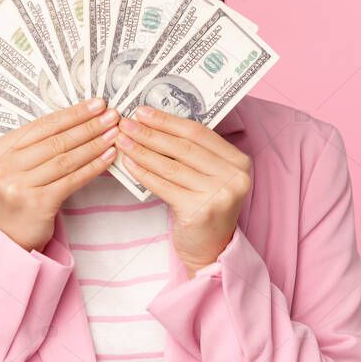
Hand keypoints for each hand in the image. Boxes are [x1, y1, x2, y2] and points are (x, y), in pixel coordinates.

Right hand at [0, 98, 118, 251]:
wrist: (7, 236)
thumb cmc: (17, 196)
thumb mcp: (15, 166)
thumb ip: (36, 145)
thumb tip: (78, 120)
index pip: (41, 125)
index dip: (72, 113)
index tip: (96, 104)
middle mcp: (5, 166)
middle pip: (55, 140)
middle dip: (88, 125)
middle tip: (111, 115)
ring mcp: (19, 185)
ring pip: (65, 159)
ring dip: (94, 144)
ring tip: (114, 133)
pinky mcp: (37, 203)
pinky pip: (72, 180)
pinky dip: (93, 167)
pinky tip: (108, 157)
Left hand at [114, 105, 251, 277]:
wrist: (211, 250)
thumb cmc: (205, 207)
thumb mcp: (210, 176)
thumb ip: (193, 153)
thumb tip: (153, 123)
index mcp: (238, 161)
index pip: (198, 133)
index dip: (168, 120)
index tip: (143, 111)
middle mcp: (233, 177)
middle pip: (184, 148)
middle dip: (151, 133)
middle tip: (126, 122)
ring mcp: (219, 195)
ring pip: (172, 166)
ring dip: (142, 151)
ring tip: (122, 140)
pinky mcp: (200, 212)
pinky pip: (164, 186)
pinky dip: (144, 173)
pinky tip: (129, 164)